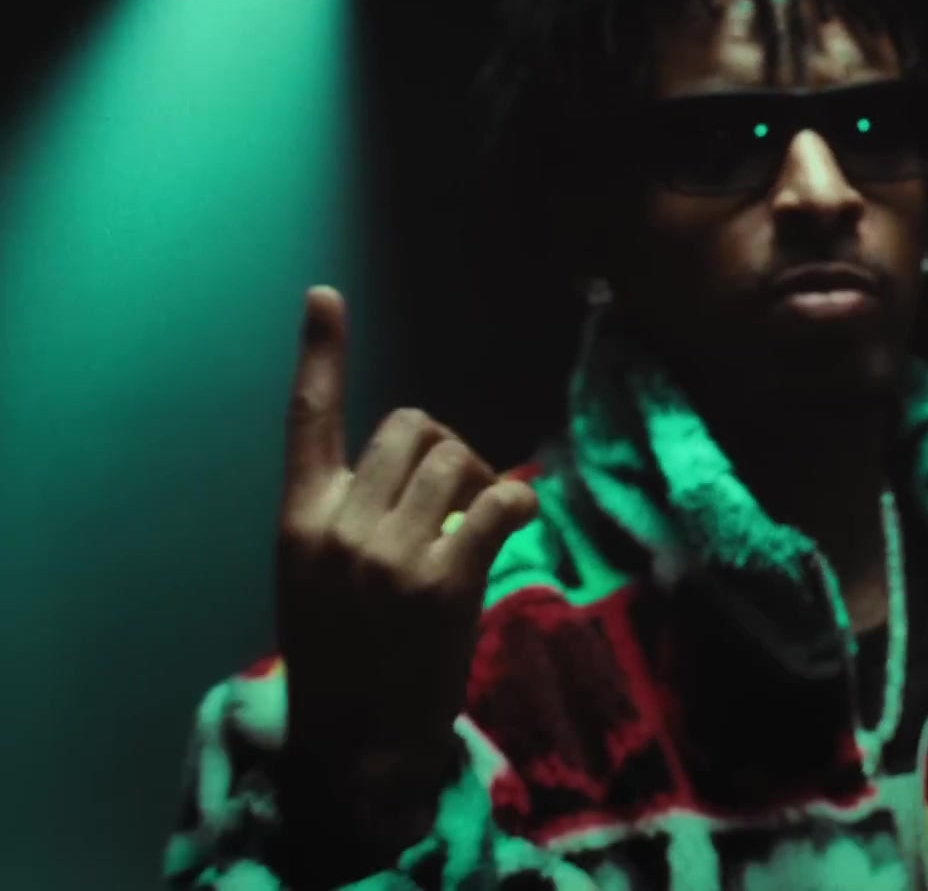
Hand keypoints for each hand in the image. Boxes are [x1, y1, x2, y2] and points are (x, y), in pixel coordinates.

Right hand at [275, 287, 536, 854]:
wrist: (360, 739)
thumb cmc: (349, 656)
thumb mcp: (319, 578)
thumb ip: (351, 516)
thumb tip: (421, 465)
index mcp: (300, 519)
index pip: (308, 420)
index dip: (320, 354)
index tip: (324, 296)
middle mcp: (339, 525)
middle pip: (413, 427)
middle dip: (448, 450)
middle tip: (459, 501)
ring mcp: (389, 552)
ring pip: (459, 459)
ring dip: (483, 481)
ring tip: (476, 528)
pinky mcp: (443, 579)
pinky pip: (501, 500)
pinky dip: (519, 504)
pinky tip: (512, 528)